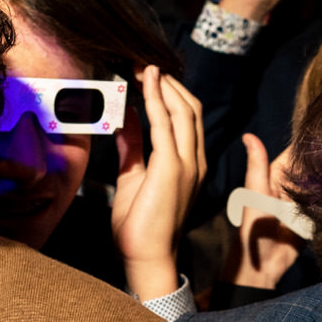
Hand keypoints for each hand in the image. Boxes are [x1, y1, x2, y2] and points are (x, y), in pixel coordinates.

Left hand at [112, 66, 206, 300]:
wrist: (147, 258)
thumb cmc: (140, 227)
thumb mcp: (133, 178)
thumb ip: (132, 147)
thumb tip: (126, 117)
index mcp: (190, 165)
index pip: (188, 119)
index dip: (171, 93)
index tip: (150, 75)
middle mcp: (195, 161)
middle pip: (190, 108)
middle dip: (168, 83)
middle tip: (144, 64)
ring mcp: (187, 164)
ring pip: (183, 111)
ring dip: (162, 85)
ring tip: (144, 66)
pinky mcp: (172, 168)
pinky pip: (165, 124)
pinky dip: (154, 98)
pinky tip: (144, 82)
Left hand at [220, 134, 302, 290]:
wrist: (262, 265)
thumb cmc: (253, 228)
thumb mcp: (256, 193)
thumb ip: (257, 166)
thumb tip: (248, 135)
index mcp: (275, 177)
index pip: (296, 154)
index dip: (311, 142)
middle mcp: (291, 187)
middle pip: (313, 168)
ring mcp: (304, 203)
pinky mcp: (314, 218)